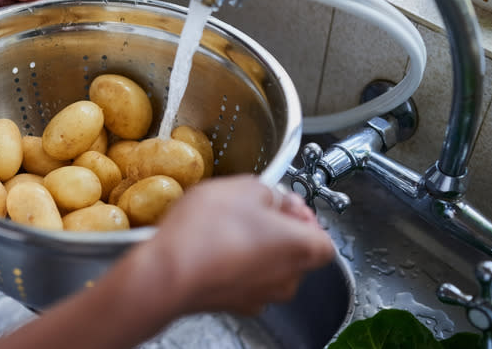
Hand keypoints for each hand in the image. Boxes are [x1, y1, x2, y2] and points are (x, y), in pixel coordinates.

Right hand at [145, 175, 334, 315]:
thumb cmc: (207, 233)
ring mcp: (259, 296)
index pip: (324, 238)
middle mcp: (287, 279)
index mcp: (301, 248)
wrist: (167, 273)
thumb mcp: (244, 188)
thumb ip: (271, 192)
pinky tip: (211, 247)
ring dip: (254, 248)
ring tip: (225, 227)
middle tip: (251, 210)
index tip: (283, 202)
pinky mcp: (233, 304)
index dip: (305, 217)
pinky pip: (242, 279)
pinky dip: (233, 264)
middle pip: (296, 253)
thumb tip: (275, 199)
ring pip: (268, 267)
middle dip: (277, 230)